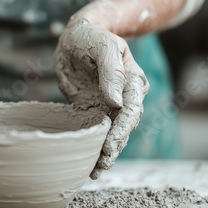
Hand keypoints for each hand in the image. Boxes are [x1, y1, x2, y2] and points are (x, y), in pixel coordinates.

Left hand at [54, 18, 148, 179]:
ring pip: (112, 133)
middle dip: (114, 147)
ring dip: (106, 153)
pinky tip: (89, 163)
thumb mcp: (102, 47)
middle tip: (101, 163)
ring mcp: (108, 105)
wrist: (76, 37)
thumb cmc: (91, 37)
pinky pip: (97, 131)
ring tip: (95, 170)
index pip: (131, 110)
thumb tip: (115, 100)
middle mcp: (124, 96)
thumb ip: (110, 72)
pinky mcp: (93, 109)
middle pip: (124, 127)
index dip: (122, 129)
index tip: (109, 144)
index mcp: (131, 80)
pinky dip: (94, 147)